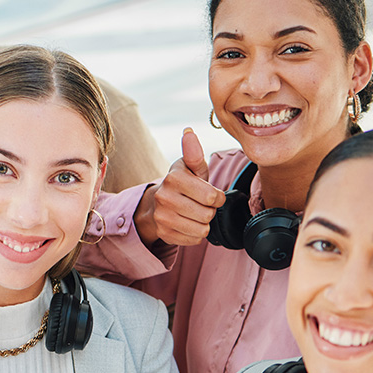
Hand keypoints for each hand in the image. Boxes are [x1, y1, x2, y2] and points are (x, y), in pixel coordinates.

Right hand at [134, 129, 224, 246]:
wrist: (155, 205)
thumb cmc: (180, 184)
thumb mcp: (188, 167)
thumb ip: (194, 153)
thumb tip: (189, 132)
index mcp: (174, 179)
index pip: (212, 197)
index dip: (217, 197)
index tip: (211, 194)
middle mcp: (165, 198)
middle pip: (208, 214)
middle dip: (210, 211)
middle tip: (200, 205)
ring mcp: (163, 218)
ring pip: (202, 229)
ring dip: (203, 223)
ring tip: (194, 214)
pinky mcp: (164, 234)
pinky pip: (194, 240)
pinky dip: (195, 234)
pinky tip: (187, 224)